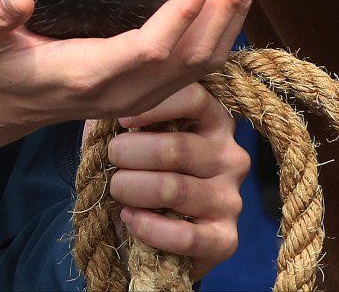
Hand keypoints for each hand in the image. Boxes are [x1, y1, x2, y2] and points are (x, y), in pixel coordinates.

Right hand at [0, 0, 258, 179]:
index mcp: (87, 76)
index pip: (150, 48)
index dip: (182, 14)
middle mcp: (123, 93)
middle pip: (192, 57)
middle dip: (224, 7)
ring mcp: (139, 97)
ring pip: (203, 64)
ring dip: (230, 16)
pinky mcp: (146, 92)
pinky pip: (197, 66)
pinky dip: (219, 30)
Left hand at [103, 82, 251, 280]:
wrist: (154, 232)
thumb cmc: (142, 170)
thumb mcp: (136, 134)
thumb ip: (127, 113)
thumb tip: (107, 101)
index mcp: (215, 122)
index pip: (193, 98)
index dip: (152, 107)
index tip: (121, 120)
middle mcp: (231, 157)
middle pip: (177, 148)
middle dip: (130, 154)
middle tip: (111, 159)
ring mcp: (231, 200)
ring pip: (174, 189)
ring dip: (132, 188)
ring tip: (116, 188)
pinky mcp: (225, 240)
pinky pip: (185, 236)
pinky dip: (148, 227)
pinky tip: (129, 217)